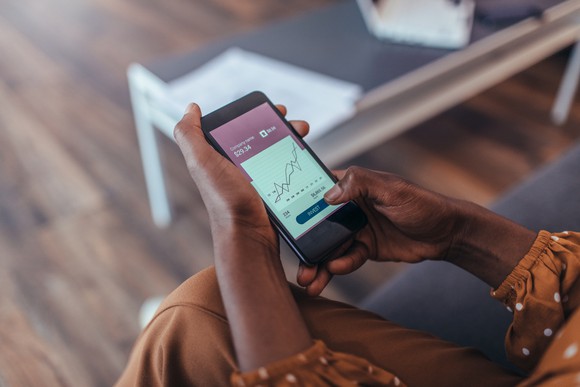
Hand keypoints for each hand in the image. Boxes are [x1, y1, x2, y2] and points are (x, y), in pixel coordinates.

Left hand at [174, 103, 313, 369]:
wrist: (249, 237)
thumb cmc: (226, 202)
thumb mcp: (202, 164)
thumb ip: (190, 135)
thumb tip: (190, 109)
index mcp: (218, 157)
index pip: (238, 127)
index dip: (256, 114)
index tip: (275, 109)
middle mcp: (235, 168)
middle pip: (261, 137)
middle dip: (281, 126)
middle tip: (298, 125)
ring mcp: (254, 181)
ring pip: (276, 152)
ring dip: (292, 141)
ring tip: (304, 136)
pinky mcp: (270, 194)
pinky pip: (285, 171)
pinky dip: (296, 162)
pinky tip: (305, 160)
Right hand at [297, 167, 466, 294]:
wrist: (445, 234)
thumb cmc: (421, 203)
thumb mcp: (391, 189)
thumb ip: (360, 184)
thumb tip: (329, 194)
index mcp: (351, 186)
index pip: (317, 191)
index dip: (297, 203)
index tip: (280, 219)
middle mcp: (348, 207)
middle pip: (318, 225)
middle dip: (304, 244)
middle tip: (296, 262)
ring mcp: (355, 229)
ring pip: (329, 246)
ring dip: (318, 263)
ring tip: (308, 280)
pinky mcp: (364, 248)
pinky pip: (347, 258)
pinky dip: (340, 266)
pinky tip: (336, 271)